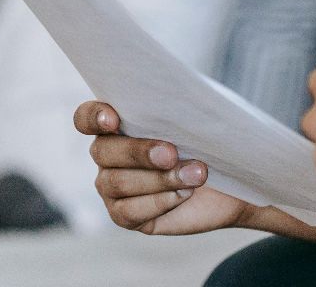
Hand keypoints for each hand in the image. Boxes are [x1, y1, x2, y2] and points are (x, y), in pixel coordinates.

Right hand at [73, 100, 254, 234]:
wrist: (229, 182)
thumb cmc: (210, 142)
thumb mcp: (199, 120)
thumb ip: (181, 108)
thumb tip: (182, 100)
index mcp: (118, 122)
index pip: (87, 117)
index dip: (93, 117)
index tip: (113, 120)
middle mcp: (107, 154)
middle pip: (103, 151)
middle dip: (139, 152)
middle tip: (172, 154)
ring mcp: (111, 186)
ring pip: (118, 182)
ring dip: (160, 178)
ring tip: (196, 174)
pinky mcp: (124, 215)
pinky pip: (129, 211)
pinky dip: (160, 201)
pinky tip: (185, 193)